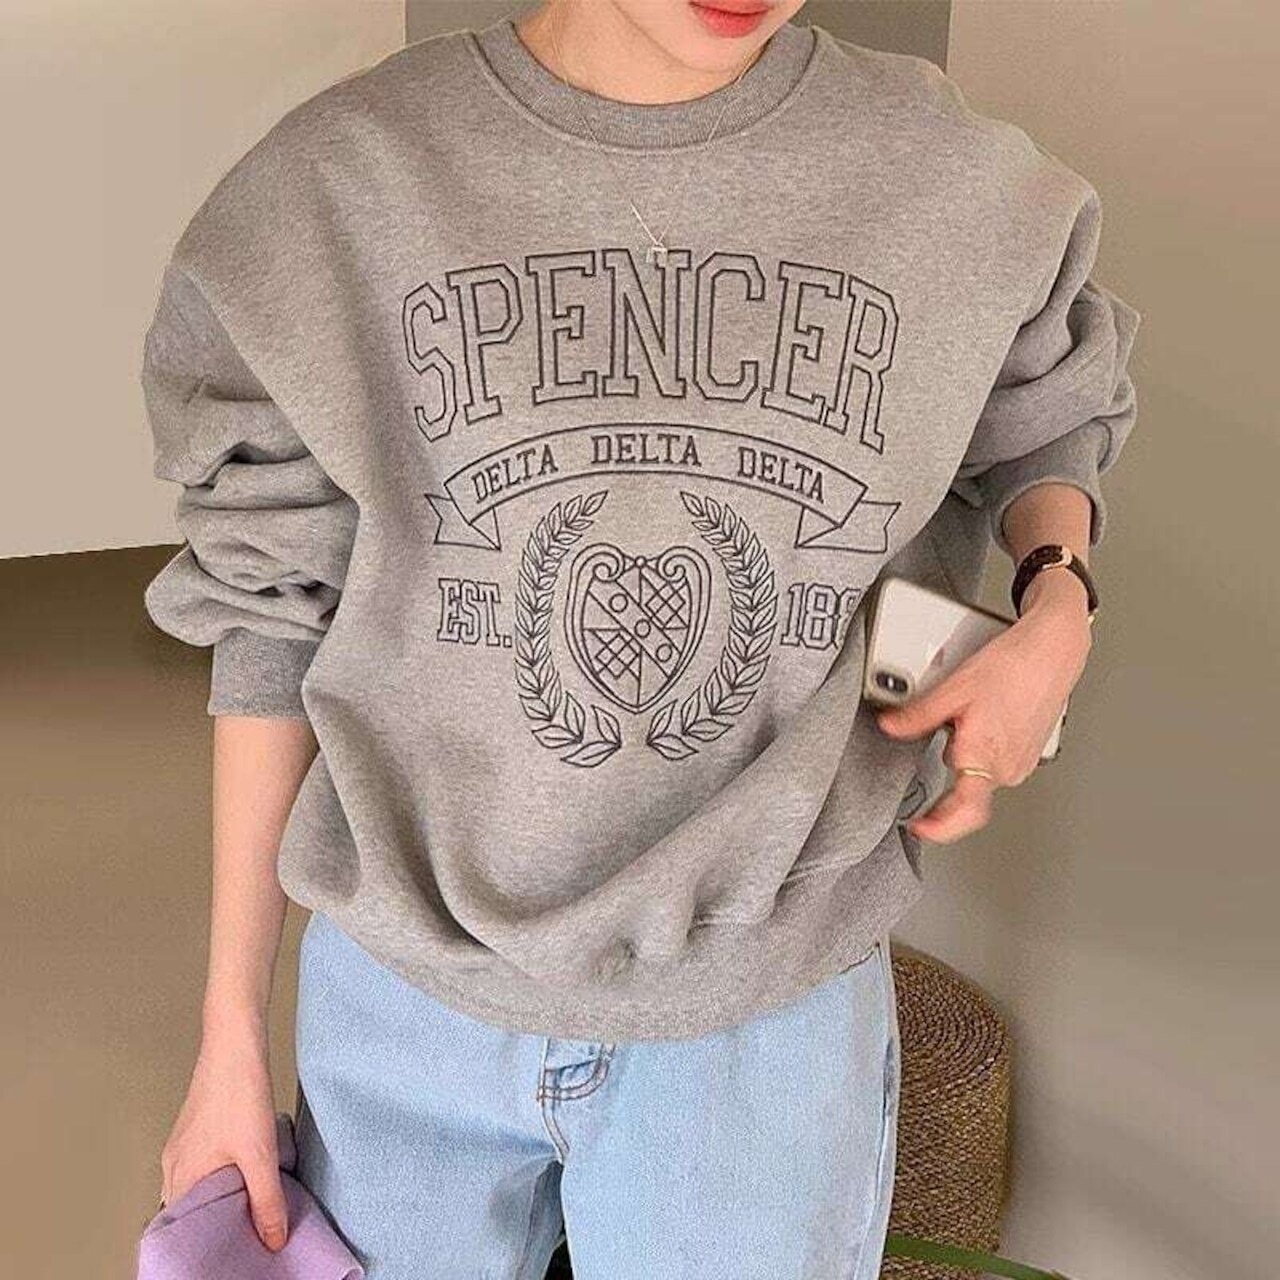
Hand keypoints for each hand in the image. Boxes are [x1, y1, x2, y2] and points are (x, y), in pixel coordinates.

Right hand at [159, 1020, 288, 1251]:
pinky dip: (222, 1180)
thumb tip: (273, 1240)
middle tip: (241, 1242)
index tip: (222, 1258)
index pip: (180, 1230)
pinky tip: (246, 1176)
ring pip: (198, 1188)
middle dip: (214, 1228)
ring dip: (221, 1201)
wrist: (235, 1043)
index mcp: (179, 1177)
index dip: (200, 1247)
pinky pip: (204, 1167)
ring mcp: (184, 1146)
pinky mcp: (198, 1129)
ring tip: (248, 1215)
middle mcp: (174, 1164)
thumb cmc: (239, 1092)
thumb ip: (266, 1200)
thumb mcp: (260, 1154)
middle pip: (189, 1211)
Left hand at [875, 571, 1092, 843]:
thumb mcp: (953, 689)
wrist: (1051, 650)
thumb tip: (890, 726)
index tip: (918, 828)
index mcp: (985, 757)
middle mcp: (1007, 768)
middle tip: (924, 783)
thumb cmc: (1013, 667)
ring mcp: (1022, 762)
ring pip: (982, 777)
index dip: (938, 828)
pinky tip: (978, 725)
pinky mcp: (1030, 752)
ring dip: (964, 762)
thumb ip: (917, 715)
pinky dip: (981, 752)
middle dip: (944, 787)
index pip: (962, 814)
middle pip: (967, 795)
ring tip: (956, 730)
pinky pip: (997, 764)